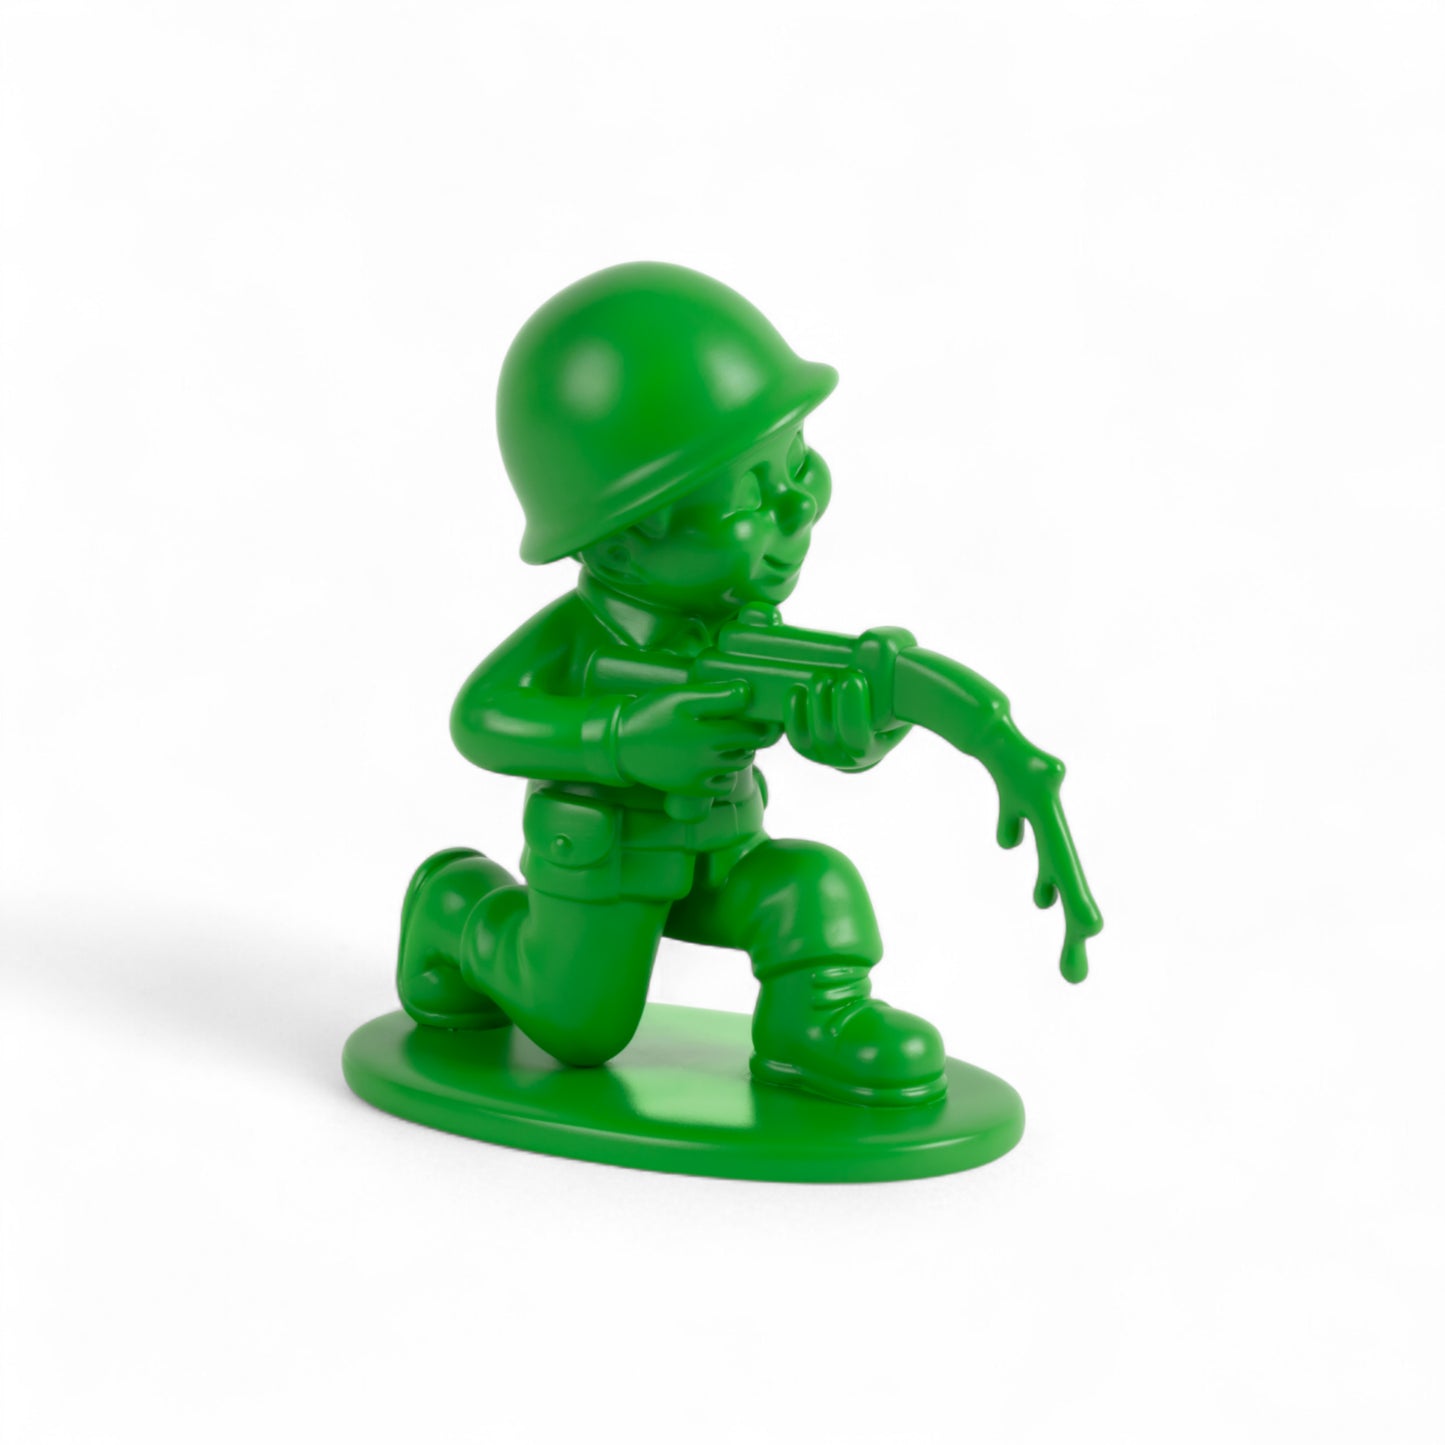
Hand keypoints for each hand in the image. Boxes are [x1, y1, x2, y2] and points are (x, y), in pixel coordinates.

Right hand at [617, 683, 777, 796]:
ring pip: (738, 765)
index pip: (756, 732)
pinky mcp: (693, 789)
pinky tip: (716, 758)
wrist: (620, 744)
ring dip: (739, 751)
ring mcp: (701, 778)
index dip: (766, 724)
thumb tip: (748, 693)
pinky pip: (724, 785)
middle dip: (752, 735)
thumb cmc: (651, 714)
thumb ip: (718, 696)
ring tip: (726, 736)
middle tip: (741, 721)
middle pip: (749, 748)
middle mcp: (708, 760)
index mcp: (709, 735)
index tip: (766, 715)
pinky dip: (727, 773)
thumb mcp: (682, 697)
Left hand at [785, 672, 908, 770]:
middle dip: (827, 704)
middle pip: (833, 735)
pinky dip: (794, 715)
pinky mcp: (807, 746)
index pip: (859, 737)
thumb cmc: (886, 695)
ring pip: (814, 736)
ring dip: (813, 705)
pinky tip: (796, 691)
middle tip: (827, 676)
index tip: (852, 678)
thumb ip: (893, 668)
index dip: (852, 709)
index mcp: (876, 745)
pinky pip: (797, 737)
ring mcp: (827, 753)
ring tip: (819, 678)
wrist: (869, 708)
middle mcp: (851, 756)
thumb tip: (880, 647)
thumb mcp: (898, 685)